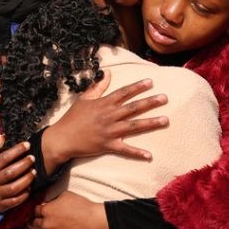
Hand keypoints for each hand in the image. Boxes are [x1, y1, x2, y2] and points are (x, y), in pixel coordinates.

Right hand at [0, 136, 35, 213]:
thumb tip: (3, 136)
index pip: (3, 158)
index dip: (17, 150)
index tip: (27, 145)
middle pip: (11, 173)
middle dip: (24, 164)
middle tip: (32, 158)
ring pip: (14, 188)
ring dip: (26, 179)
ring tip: (34, 172)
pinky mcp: (0, 206)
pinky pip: (14, 201)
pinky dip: (24, 195)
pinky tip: (29, 188)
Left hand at [30, 191, 109, 228]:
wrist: (94, 221)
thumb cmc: (82, 206)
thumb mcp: (65, 195)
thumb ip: (53, 200)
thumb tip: (48, 203)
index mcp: (46, 210)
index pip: (34, 211)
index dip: (38, 211)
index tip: (40, 212)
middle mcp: (46, 224)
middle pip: (34, 224)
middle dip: (37, 222)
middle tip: (40, 222)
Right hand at [43, 71, 168, 170]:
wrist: (62, 138)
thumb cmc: (72, 118)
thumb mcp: (83, 99)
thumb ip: (98, 86)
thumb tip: (108, 73)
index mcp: (103, 104)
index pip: (123, 93)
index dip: (137, 87)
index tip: (150, 82)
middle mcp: (109, 116)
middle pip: (133, 108)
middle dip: (150, 102)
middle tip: (165, 98)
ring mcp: (109, 132)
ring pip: (133, 126)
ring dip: (150, 123)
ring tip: (166, 120)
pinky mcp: (108, 145)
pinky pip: (125, 149)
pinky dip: (137, 153)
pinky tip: (149, 155)